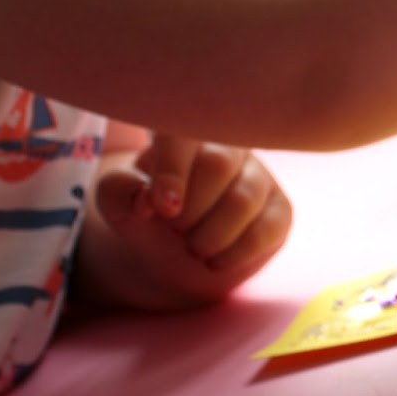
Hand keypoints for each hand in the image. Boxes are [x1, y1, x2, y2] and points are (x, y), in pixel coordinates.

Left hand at [83, 133, 291, 309]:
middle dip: (190, 210)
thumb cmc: (147, 215)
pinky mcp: (279, 209)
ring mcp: (258, 176)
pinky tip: (216, 262)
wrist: (173, 253)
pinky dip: (236, 253)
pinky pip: (268, 227)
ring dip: (212, 235)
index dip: (173, 168)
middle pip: (217, 165)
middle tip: (174, 229)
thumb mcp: (116, 202)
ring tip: (193, 249)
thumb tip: (149, 198)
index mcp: (185, 134)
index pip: (184, 133)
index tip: (163, 209)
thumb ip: (120, 190)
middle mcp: (227, 147)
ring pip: (244, 198)